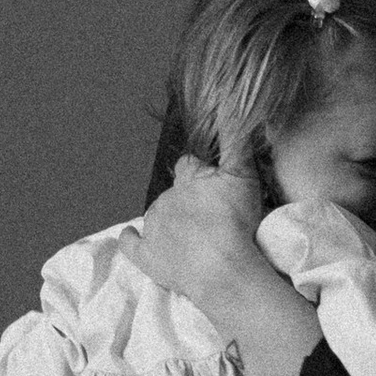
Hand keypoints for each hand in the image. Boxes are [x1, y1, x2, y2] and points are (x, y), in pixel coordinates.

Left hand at [122, 154, 270, 322]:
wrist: (222, 268)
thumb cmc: (235, 220)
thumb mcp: (244, 174)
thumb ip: (236, 141)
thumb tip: (230, 107)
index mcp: (188, 178)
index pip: (187, 164)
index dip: (199, 171)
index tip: (212, 182)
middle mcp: (166, 198)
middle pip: (173, 192)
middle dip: (188, 201)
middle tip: (211, 217)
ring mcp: (154, 227)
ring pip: (155, 215)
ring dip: (168, 220)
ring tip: (190, 235)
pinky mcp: (147, 255)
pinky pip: (130, 243)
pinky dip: (130, 238)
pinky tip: (131, 235)